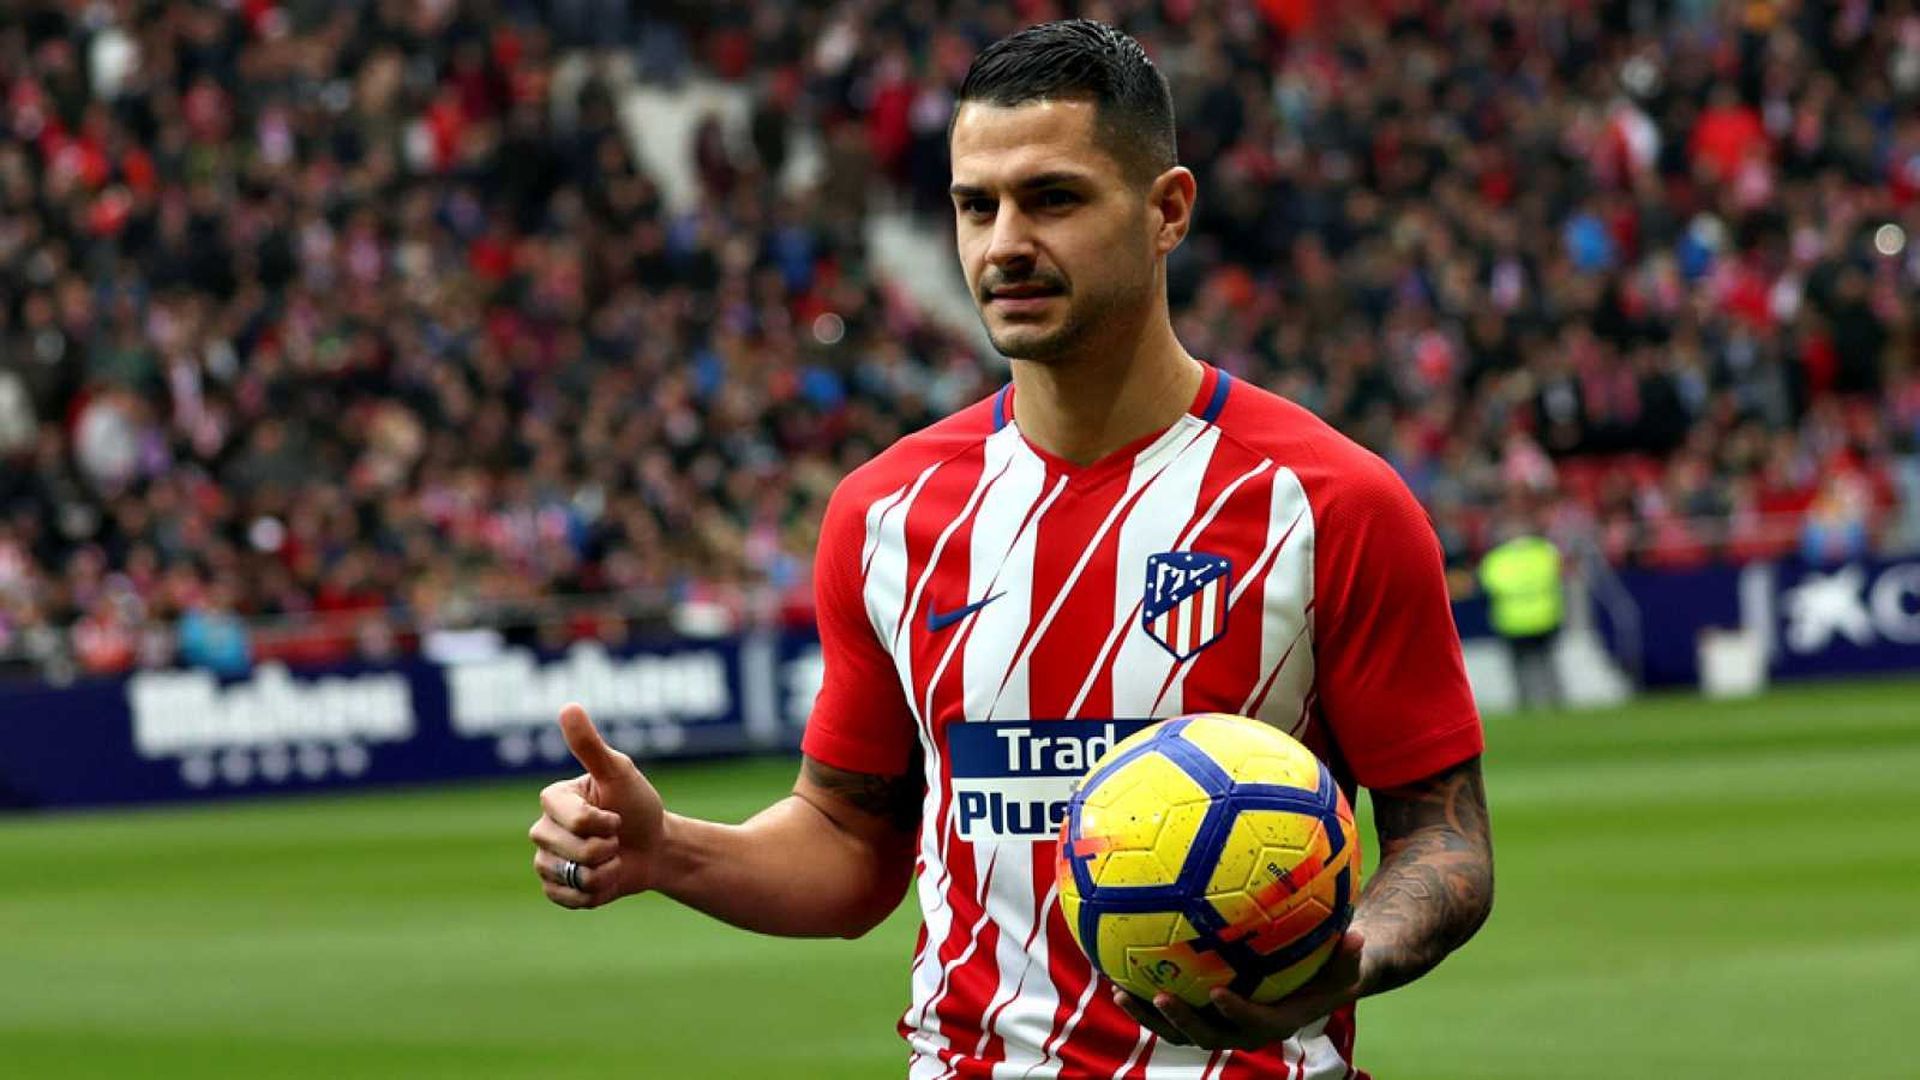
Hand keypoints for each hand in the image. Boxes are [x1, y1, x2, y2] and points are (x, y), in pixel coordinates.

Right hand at [528, 703, 666, 908]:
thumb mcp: (619, 772)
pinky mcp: (555, 888)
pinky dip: (597, 893)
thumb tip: (568, 706)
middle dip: (607, 848)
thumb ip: (590, 745)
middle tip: (616, 838)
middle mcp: (542, 829)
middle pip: (574, 851)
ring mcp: (546, 860)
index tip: (617, 815)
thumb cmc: (638, 805)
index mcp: (553, 799)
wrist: (655, 847)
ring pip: (573, 877)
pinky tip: (604, 877)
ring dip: (605, 871)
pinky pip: (570, 899)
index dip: (605, 823)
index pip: (575, 820)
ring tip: (611, 858)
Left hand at [1113, 929, 1367, 1050]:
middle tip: (1157, 995)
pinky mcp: (1202, 1009)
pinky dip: (1143, 992)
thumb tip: (1358, 934)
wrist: (1314, 977)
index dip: (1236, 1013)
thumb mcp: (1348, 959)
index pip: (1255, 1024)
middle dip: (1180, 1020)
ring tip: (1118, 990)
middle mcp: (1243, 1028)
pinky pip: (1172, 1004)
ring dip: (1148, 1014)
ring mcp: (1219, 1021)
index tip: (1219, 992)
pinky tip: (1116, 964)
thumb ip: (1350, 953)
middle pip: (1206, 1036)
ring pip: (1179, 1028)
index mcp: (1278, 1019)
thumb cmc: (1333, 964)